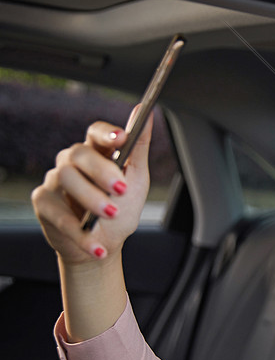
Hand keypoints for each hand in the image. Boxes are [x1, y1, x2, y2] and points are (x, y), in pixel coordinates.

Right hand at [32, 109, 151, 263]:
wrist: (105, 244)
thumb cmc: (122, 209)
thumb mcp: (137, 180)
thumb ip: (139, 148)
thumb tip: (146, 113)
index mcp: (98, 152)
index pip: (96, 132)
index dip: (107, 133)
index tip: (122, 137)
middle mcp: (73, 162)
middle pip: (79, 153)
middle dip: (102, 170)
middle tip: (121, 189)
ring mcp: (55, 181)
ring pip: (65, 178)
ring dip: (92, 199)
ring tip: (112, 215)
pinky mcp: (43, 203)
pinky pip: (57, 213)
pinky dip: (80, 232)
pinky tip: (98, 246)